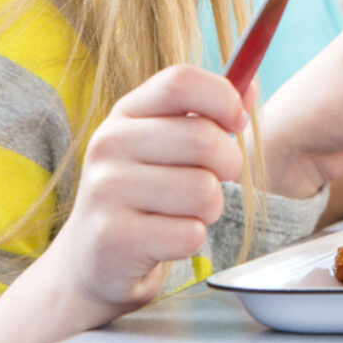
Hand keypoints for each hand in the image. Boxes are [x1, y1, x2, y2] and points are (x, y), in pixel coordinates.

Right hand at [0, 65, 248, 342]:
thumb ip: (209, 112)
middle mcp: (109, 144)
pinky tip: (166, 240)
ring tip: (185, 213)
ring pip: (203, 191)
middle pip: (203, 138)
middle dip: (228, 165)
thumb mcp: (166, 142)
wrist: (91, 261)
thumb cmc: (146, 191)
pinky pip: (190, 234)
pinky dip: (191, 239)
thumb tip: (250, 87)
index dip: (222, 98)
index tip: (238, 122)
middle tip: (216, 180)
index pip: (181, 82)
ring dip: (210, 208)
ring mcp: (105, 191)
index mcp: (127, 112)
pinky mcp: (112, 239)